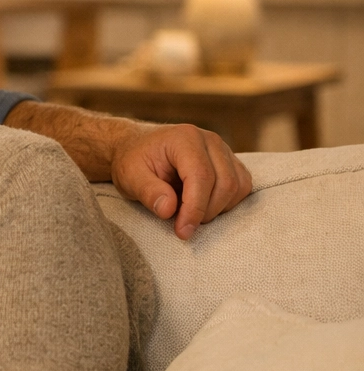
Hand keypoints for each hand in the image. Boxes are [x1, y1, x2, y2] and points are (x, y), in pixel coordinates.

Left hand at [111, 122, 251, 239]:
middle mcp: (210, 140)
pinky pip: (242, 187)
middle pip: (225, 183)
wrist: (138, 149)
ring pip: (237, 186)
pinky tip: (203, 207)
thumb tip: (169, 210)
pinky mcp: (230, 162)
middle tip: (182, 226)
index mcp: (185, 139)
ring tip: (188, 214)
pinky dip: (227, 203)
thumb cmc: (133, 161)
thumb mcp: (130, 176)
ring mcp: (223, 150)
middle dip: (206, 212)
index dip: (195, 208)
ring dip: (218, 209)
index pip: (201, 176)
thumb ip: (148, 192)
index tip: (183, 231)